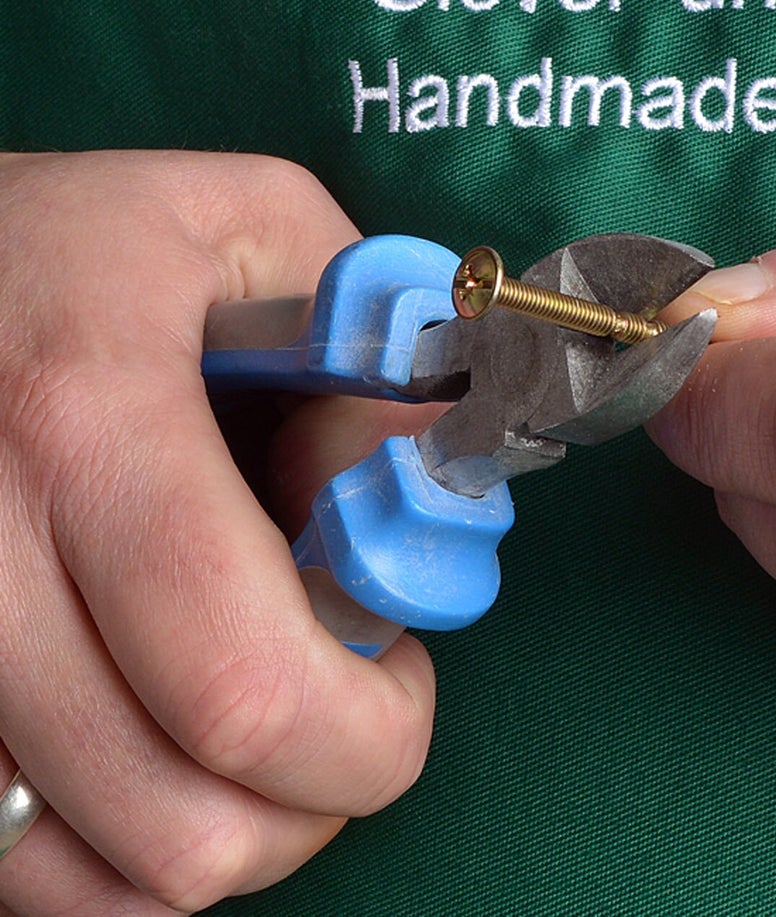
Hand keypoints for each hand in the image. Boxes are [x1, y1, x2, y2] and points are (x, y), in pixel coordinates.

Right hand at [0, 152, 433, 913]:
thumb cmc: (80, 241)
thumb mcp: (249, 222)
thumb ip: (372, 339)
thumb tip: (437, 476)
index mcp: (84, 421)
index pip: (243, 680)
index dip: (366, 729)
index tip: (405, 675)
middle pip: (178, 819)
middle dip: (319, 792)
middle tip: (351, 698)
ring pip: (99, 875)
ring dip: (228, 828)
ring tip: (259, 712)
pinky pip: (18, 871)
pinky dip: (122, 846)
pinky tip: (162, 747)